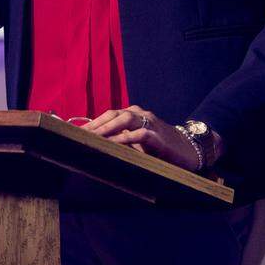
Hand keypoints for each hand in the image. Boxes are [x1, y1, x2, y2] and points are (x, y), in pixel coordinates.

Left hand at [82, 105, 201, 171]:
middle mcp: (141, 115)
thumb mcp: (138, 144)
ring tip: (91, 137)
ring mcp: (151, 124)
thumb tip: (96, 149)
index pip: (108, 115)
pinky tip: (115, 145)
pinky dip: (126, 138)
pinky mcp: (160, 138)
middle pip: (113, 114)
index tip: (73, 132)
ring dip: (107, 128)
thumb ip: (121, 142)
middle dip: (95, 125)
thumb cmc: (161, 148)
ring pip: (125, 119)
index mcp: (134, 115)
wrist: (190, 149)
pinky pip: (140, 134)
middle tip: (77, 136)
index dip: (92, 123)